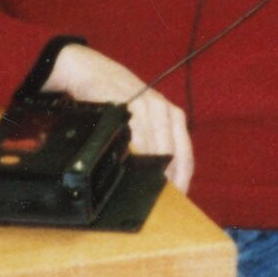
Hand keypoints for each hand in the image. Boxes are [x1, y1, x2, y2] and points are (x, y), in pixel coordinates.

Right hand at [41, 43, 192, 191]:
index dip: (181, 182)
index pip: (185, 157)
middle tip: (157, 203)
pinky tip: (129, 168)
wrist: (92, 72)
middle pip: (172, 156)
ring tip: (142, 191)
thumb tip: (157, 182)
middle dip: (165, 181)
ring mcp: (147, 106)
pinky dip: (134, 155)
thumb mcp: (142, 120)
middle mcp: (165, 111)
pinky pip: (135, 137)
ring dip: (149, 172)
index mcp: (174, 116)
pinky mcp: (128, 104)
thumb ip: (153, 143)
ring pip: (154, 149)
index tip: (176, 201)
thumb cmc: (118, 100)